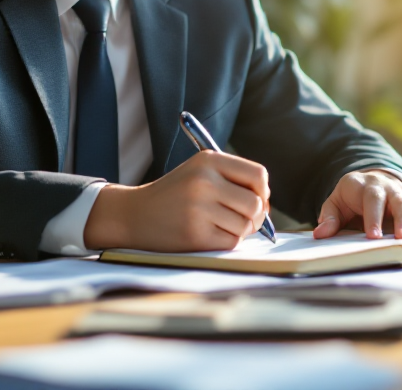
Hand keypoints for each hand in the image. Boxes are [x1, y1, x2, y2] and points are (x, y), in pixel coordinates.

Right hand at [83, 151, 269, 251]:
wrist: (134, 215)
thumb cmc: (175, 195)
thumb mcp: (199, 172)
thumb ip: (233, 181)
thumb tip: (267, 207)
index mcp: (208, 160)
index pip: (258, 175)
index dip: (263, 191)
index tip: (257, 198)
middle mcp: (204, 181)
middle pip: (255, 203)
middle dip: (256, 216)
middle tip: (243, 219)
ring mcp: (199, 208)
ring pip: (245, 225)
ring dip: (238, 230)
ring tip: (219, 225)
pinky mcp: (195, 234)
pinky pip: (231, 241)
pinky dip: (226, 241)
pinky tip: (209, 234)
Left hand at [313, 170, 401, 239]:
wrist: (367, 181)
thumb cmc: (349, 198)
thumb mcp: (335, 203)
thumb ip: (329, 217)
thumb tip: (320, 234)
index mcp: (364, 185)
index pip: (370, 199)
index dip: (372, 217)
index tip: (373, 236)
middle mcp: (386, 187)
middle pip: (396, 200)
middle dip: (400, 220)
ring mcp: (401, 195)